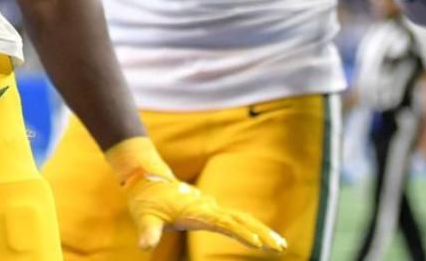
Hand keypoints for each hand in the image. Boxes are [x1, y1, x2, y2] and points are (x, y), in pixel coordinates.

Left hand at [106, 138, 285, 252]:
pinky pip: (235, 220)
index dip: (240, 233)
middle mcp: (208, 208)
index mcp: (197, 211)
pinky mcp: (209, 211)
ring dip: (261, 230)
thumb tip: (145, 246)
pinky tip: (261, 238)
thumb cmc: (146, 200)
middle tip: (280, 247)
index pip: (224, 223)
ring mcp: (210, 209)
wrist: (147, 179)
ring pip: (242, 219)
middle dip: (262, 232)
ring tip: (280, 245)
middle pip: (242, 220)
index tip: (257, 243)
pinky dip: (250, 228)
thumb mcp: (144, 217)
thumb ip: (148, 232)